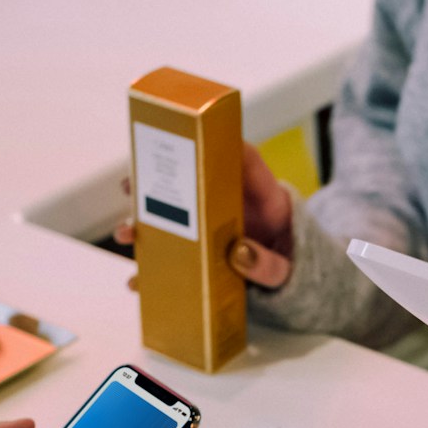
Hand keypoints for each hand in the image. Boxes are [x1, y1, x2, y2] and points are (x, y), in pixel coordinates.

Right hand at [115, 143, 293, 289]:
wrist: (302, 294)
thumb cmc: (300, 271)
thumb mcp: (292, 271)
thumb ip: (271, 265)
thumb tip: (237, 254)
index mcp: (266, 201)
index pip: (246, 160)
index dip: (222, 143)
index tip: (192, 134)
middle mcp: (236, 210)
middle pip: (195, 185)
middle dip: (158, 183)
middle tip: (129, 185)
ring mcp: (218, 234)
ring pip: (176, 222)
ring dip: (146, 225)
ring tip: (126, 233)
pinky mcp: (208, 259)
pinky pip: (177, 260)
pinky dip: (156, 271)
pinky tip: (137, 281)